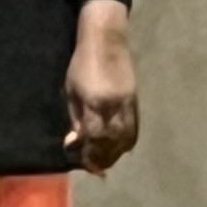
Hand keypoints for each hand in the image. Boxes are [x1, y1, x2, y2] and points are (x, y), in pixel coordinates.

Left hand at [64, 0, 140, 173]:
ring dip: (115, 154)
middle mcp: (114, 105)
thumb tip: (75, 142)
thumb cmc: (82, 64)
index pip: (94, 136)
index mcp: (95, 101)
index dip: (88, 152)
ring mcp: (128, 104)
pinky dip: (126, 143)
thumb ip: (74, 117)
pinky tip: (118, 148)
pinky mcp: (135, 102)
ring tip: (105, 161)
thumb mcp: (71, 90)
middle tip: (93, 166)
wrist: (107, 40)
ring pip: (126, 138)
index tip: (81, 159)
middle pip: (112, 141)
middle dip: (102, 158)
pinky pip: (134, 129)